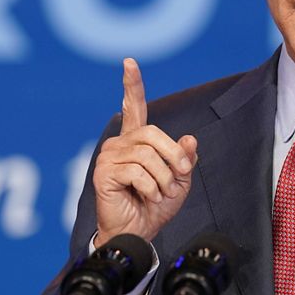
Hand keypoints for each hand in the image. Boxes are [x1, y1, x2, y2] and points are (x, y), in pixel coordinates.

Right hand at [91, 58, 198, 245]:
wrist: (139, 232)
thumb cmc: (156, 205)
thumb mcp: (180, 180)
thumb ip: (185, 158)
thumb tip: (190, 138)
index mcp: (136, 140)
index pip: (133, 107)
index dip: (132, 85)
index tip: (129, 62)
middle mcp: (119, 143)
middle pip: (153, 134)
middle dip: (174, 156)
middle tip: (182, 176)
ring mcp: (109, 157)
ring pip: (147, 156)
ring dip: (163, 178)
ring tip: (162, 193)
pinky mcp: (104, 173)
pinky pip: (137, 173)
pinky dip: (150, 188)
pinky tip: (148, 197)